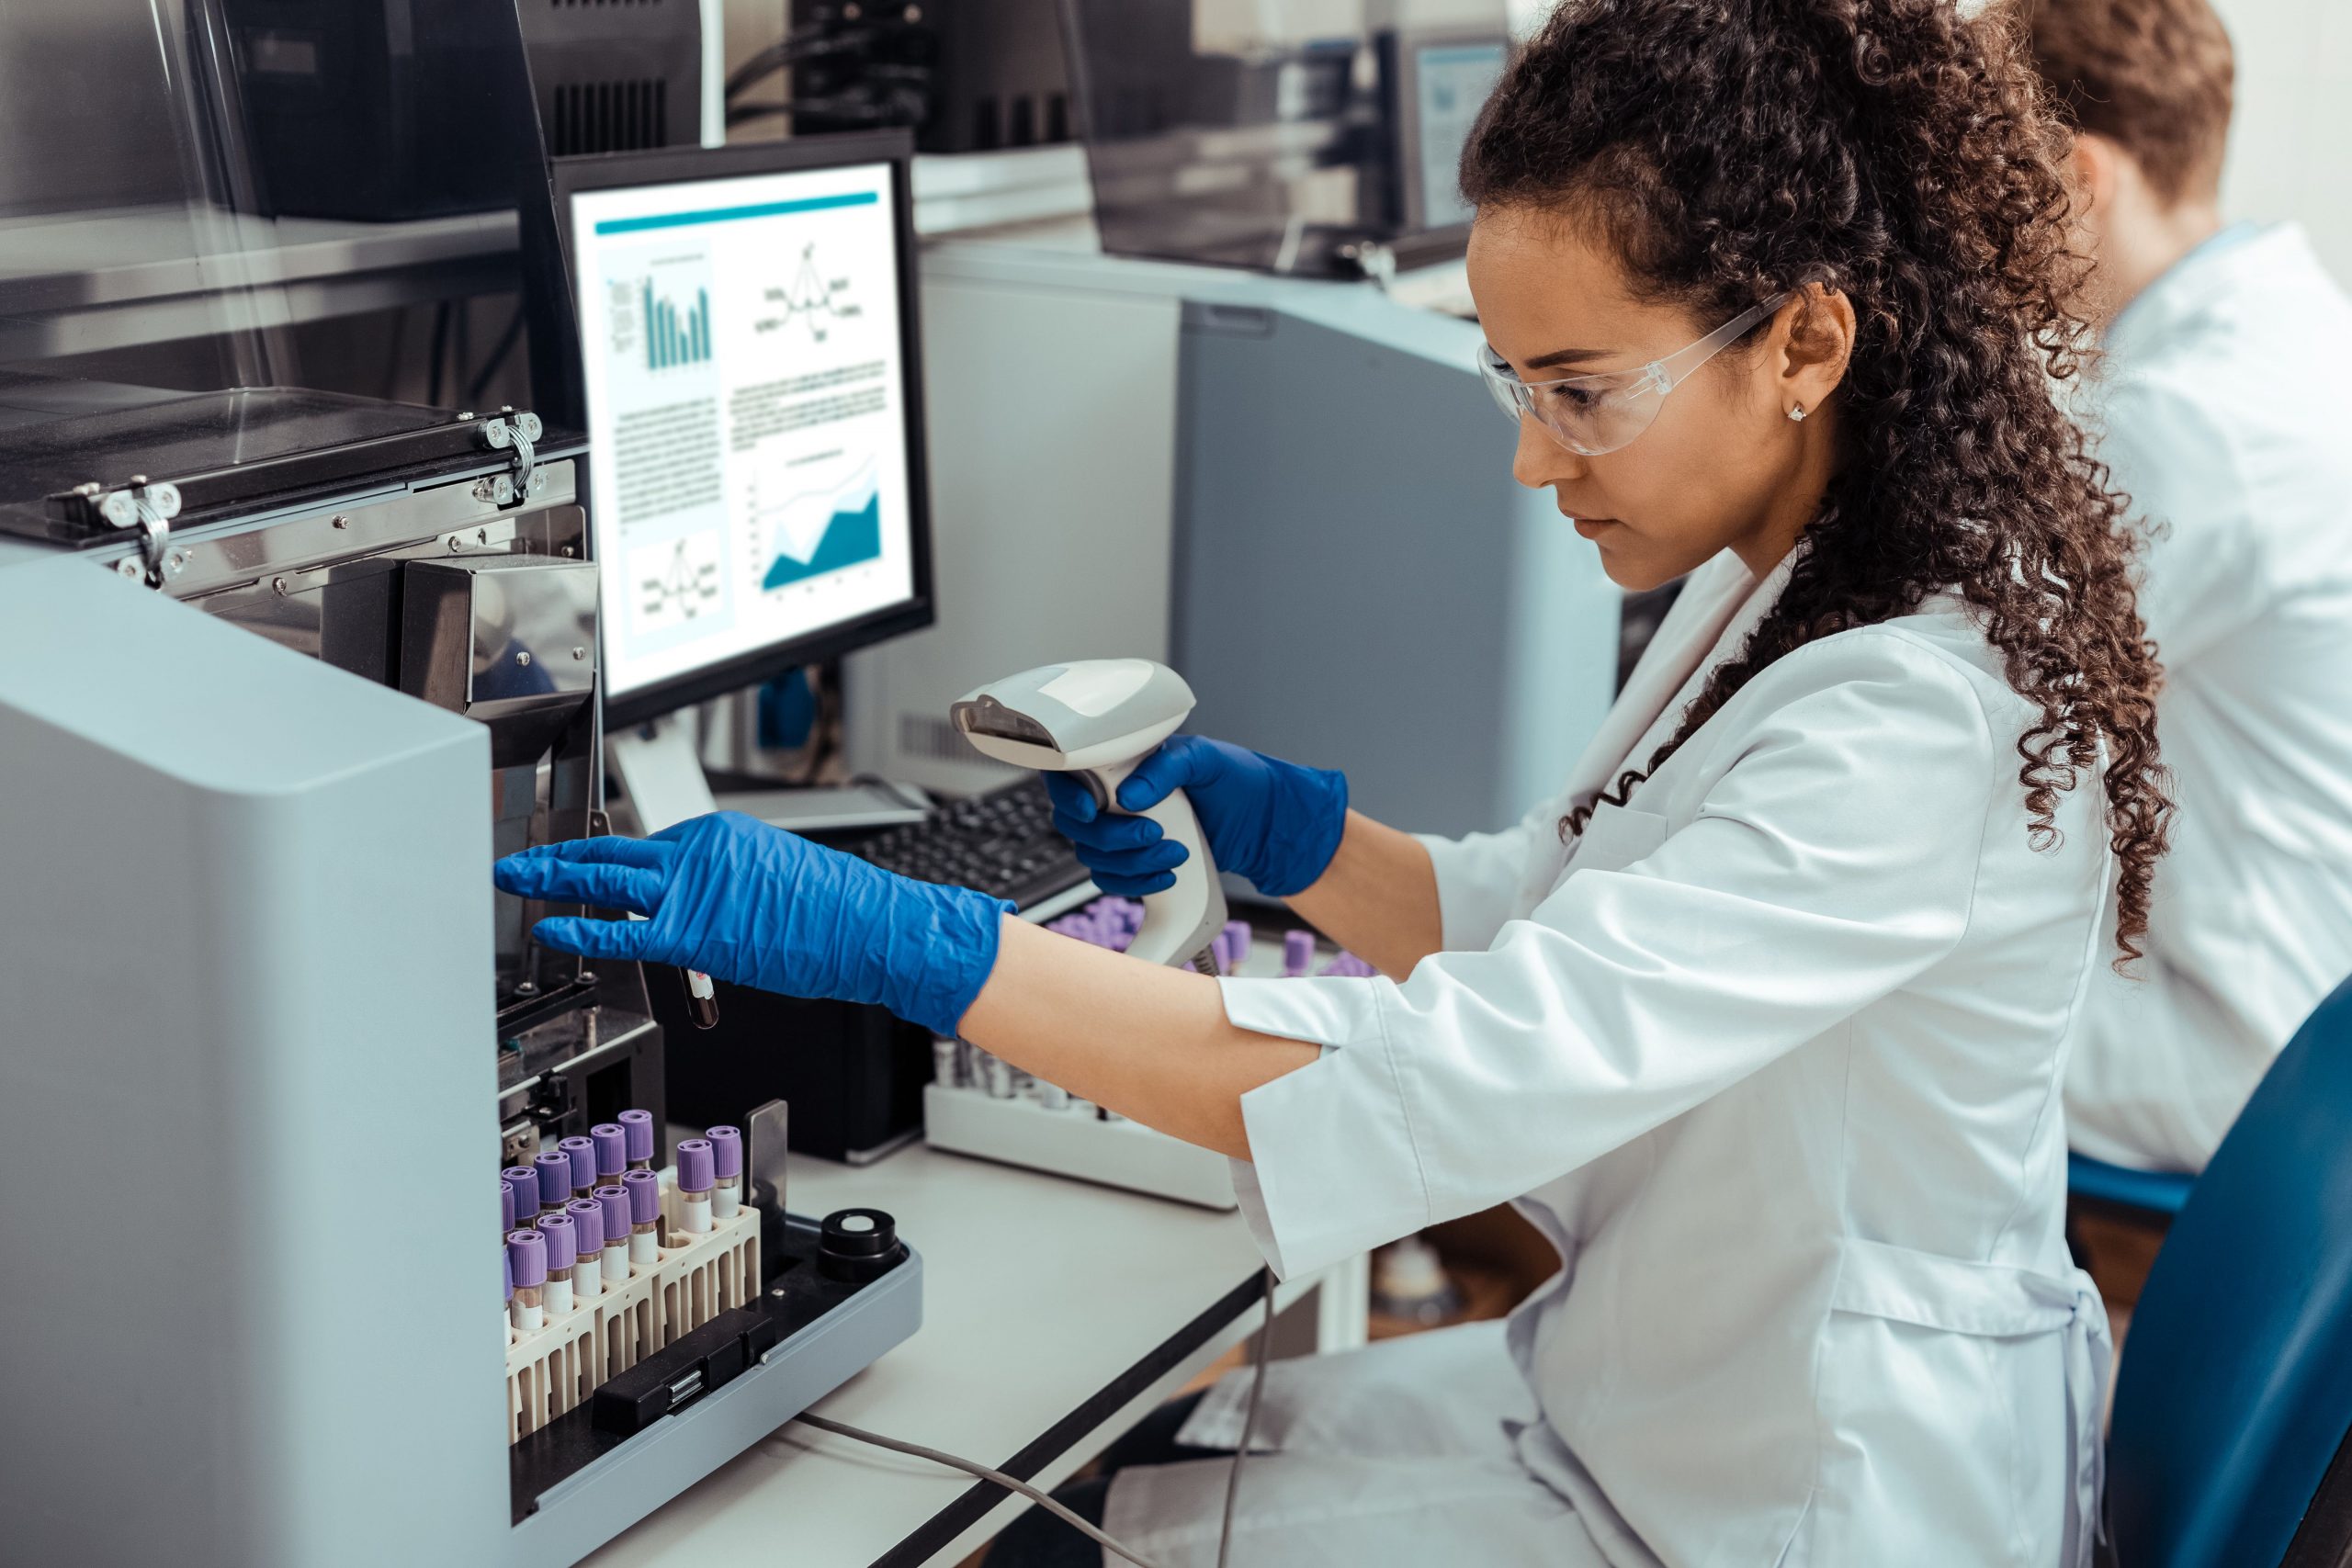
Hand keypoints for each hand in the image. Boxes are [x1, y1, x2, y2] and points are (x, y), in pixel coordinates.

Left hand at [493, 812, 1011, 1038]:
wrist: (871, 927)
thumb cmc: (840, 914)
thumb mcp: (777, 880)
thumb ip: (728, 889)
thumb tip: (708, 915)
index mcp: (721, 836)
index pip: (650, 848)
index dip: (608, 863)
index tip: (582, 864)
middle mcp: (702, 851)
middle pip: (614, 850)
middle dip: (561, 856)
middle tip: (522, 858)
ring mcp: (695, 887)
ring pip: (606, 879)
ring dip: (554, 879)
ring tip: (518, 880)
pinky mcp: (694, 929)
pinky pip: (621, 928)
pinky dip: (579, 929)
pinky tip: (549, 929)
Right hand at [1046, 735, 1346, 897]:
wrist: (1263, 825)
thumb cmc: (1237, 780)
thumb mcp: (1205, 759)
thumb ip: (1166, 768)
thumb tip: (1129, 794)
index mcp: (1123, 762)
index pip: (1070, 774)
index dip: (1068, 794)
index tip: (1091, 810)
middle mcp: (1114, 797)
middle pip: (1078, 825)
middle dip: (1112, 836)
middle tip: (1152, 833)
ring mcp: (1122, 832)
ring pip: (1094, 857)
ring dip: (1132, 863)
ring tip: (1175, 853)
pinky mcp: (1135, 862)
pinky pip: (1113, 881)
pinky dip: (1138, 884)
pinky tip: (1167, 876)